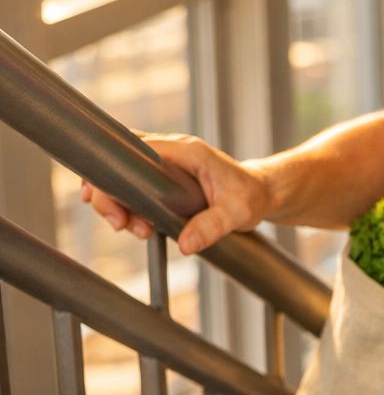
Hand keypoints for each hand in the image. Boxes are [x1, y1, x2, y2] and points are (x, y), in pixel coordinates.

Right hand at [80, 133, 272, 255]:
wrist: (263, 193)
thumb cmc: (252, 196)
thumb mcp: (237, 213)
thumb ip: (212, 226)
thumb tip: (186, 245)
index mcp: (186, 150)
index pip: (133, 150)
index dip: (113, 174)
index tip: (112, 206)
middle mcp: (172, 151)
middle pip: (119, 161)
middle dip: (110, 194)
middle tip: (122, 224)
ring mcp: (167, 163)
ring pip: (123, 174)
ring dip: (119, 203)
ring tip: (137, 230)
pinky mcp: (165, 176)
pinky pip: (134, 184)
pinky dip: (127, 204)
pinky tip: (137, 225)